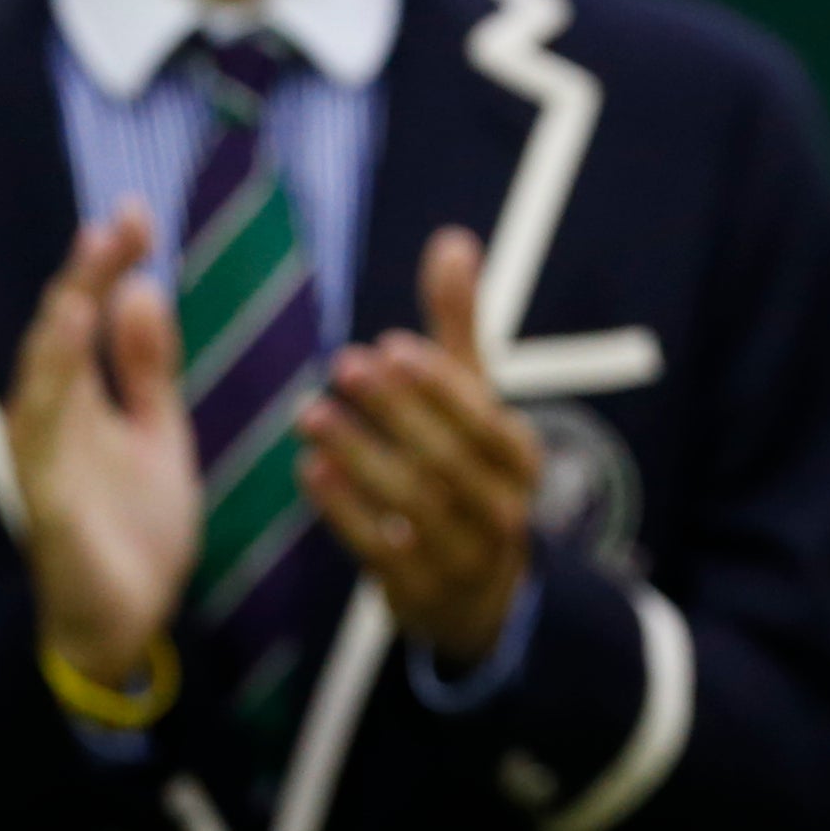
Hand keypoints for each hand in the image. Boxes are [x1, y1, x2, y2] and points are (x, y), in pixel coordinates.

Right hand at [9, 205, 199, 684]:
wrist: (130, 619)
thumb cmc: (134, 523)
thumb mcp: (157, 431)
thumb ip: (146, 367)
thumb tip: (140, 288)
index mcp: (80, 400)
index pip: (88, 316)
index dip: (108, 265)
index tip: (137, 214)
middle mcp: (52, 421)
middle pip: (60, 336)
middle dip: (85, 281)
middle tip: (117, 224)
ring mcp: (43, 461)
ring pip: (41, 383)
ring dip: (60, 332)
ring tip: (85, 281)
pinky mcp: (48, 504)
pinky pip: (43, 445)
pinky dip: (52, 401)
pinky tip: (69, 366)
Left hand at [298, 228, 539, 666]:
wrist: (475, 588)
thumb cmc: (465, 470)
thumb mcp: (471, 402)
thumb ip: (458, 326)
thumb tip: (451, 240)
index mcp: (520, 458)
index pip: (486, 419)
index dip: (439, 385)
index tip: (389, 346)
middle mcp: (504, 507)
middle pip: (449, 457)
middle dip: (396, 411)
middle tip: (342, 365)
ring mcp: (465, 554)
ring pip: (415, 503)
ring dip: (361, 456)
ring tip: (309, 414)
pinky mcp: (420, 589)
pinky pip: (383, 548)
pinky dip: (344, 510)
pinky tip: (309, 471)